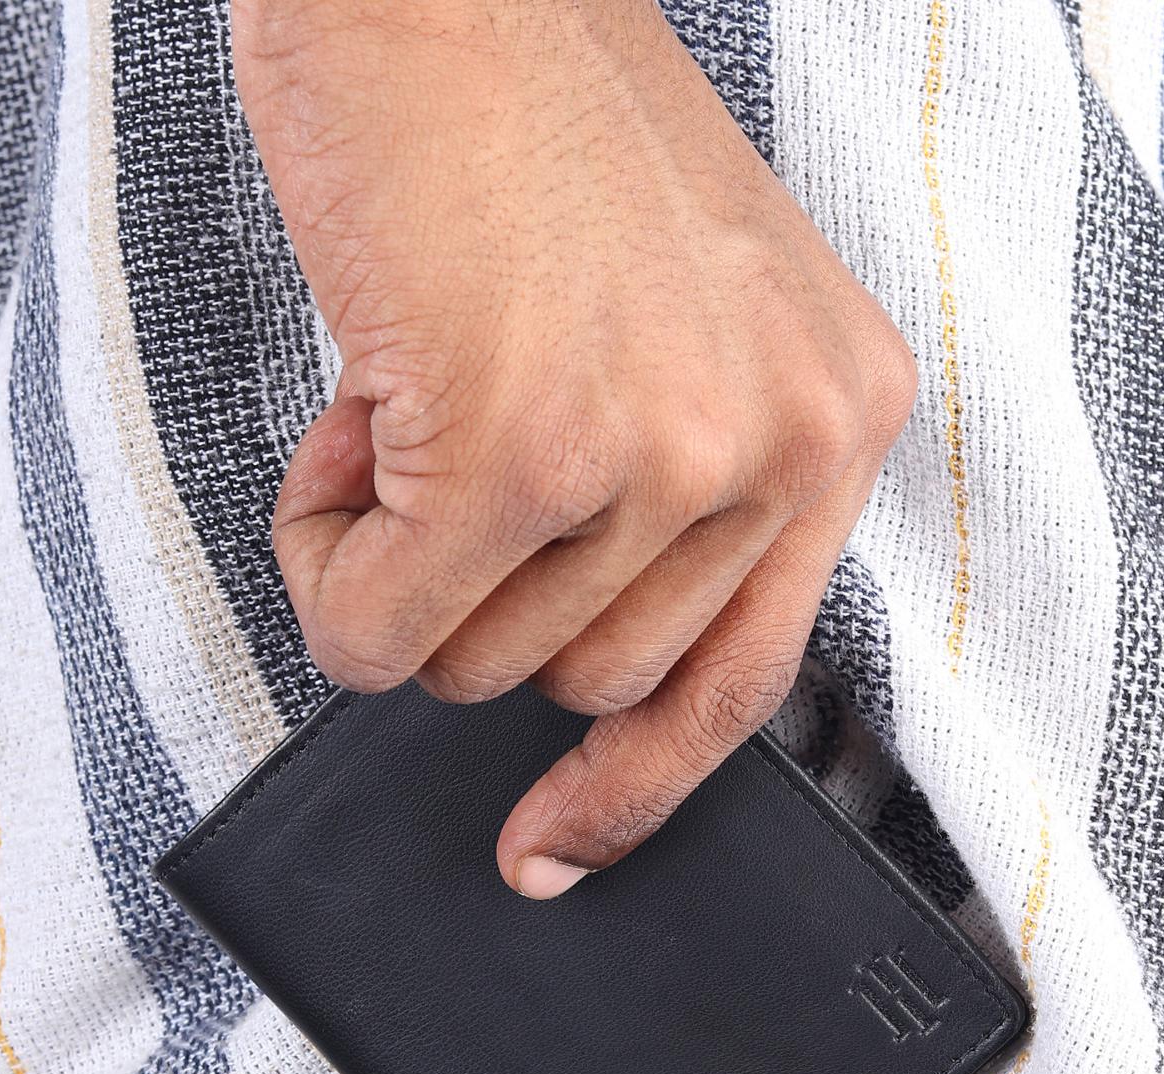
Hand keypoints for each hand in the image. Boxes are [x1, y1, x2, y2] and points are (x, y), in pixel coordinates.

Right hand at [234, 0, 916, 896]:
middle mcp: (775, 440)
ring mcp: (659, 451)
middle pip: (582, 683)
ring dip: (405, 564)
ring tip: (407, 407)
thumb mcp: (682, 330)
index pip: (744, 682)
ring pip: (476, 666)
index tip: (558, 847)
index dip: (638, 791)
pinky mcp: (526, 449)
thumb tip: (567, 683)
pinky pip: (378, 632)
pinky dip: (328, 560)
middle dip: (483, 602)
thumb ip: (667, 510)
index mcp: (836, 417)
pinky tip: (350, 422)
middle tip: (445, 460)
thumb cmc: (543, 137)